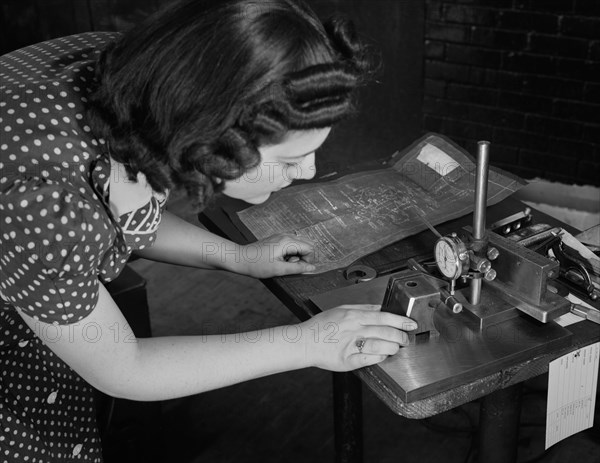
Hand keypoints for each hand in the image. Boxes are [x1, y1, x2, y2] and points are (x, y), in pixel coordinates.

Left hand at [240, 233, 316, 277]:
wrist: (240, 258)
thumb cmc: (257, 265)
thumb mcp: (279, 270)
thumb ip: (298, 268)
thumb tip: (312, 268)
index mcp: (288, 241)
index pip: (310, 248)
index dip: (307, 260)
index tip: (295, 267)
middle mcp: (286, 235)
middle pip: (307, 244)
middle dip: (303, 256)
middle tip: (289, 264)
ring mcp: (281, 236)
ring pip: (299, 244)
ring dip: (296, 255)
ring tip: (283, 262)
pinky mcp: (277, 239)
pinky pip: (291, 244)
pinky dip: (290, 252)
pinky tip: (279, 258)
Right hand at [299, 304, 416, 371]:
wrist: (305, 342)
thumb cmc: (321, 326)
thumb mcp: (341, 309)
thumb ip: (362, 308)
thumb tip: (380, 307)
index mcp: (354, 316)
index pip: (384, 316)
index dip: (401, 320)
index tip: (411, 324)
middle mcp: (354, 329)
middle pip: (385, 332)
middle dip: (400, 336)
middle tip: (406, 339)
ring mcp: (351, 345)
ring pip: (379, 346)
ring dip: (392, 348)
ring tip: (395, 348)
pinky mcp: (347, 360)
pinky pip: (368, 359)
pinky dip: (378, 358)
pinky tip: (381, 356)